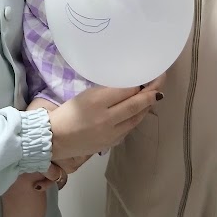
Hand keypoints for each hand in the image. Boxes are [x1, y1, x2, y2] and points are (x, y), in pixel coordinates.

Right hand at [48, 83, 162, 160]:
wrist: (55, 138)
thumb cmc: (67, 112)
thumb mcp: (85, 95)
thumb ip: (107, 91)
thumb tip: (128, 86)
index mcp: (97, 102)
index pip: (126, 90)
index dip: (141, 82)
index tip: (151, 73)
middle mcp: (107, 119)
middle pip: (136, 104)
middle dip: (151, 92)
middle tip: (161, 81)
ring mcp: (111, 134)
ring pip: (136, 118)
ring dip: (147, 105)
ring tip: (154, 94)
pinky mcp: (111, 144)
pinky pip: (129, 128)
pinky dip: (137, 117)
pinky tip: (140, 111)